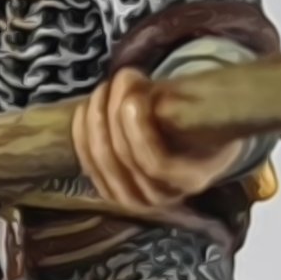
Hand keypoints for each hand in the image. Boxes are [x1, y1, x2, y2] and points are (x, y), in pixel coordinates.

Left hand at [70, 67, 245, 214]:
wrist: (191, 139)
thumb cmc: (197, 116)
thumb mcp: (197, 108)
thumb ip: (171, 103)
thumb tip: (131, 88)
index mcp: (192, 178)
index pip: (156, 164)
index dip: (138, 131)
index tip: (132, 98)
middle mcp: (163, 197)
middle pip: (124, 159)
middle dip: (113, 114)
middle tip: (117, 80)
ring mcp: (136, 200)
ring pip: (102, 162)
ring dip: (96, 120)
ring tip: (104, 89)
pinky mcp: (112, 193)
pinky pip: (89, 165)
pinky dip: (83, 135)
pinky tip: (86, 108)